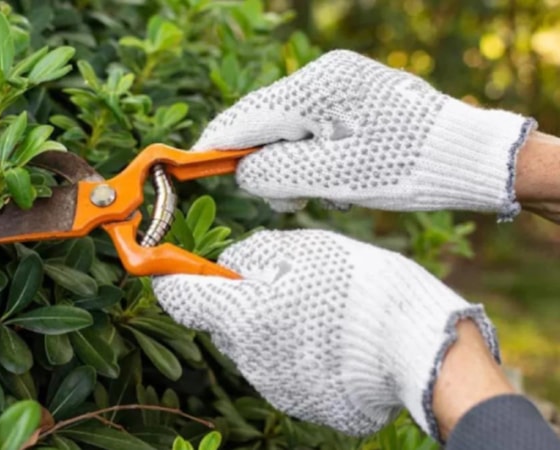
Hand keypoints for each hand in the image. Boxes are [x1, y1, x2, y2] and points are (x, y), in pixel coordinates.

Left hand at [152, 230, 499, 438]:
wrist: (418, 347)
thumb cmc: (361, 287)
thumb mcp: (304, 248)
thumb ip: (253, 254)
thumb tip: (229, 265)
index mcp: (241, 314)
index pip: (178, 297)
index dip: (171, 277)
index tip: (174, 267)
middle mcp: (248, 357)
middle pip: (222, 323)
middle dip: (240, 302)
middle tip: (283, 283)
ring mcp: (273, 386)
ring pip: (254, 347)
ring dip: (270, 328)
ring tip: (321, 313)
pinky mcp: (300, 404)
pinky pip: (283, 372)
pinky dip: (296, 355)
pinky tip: (332, 342)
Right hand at [194, 50, 535, 219]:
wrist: (468, 158)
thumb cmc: (405, 167)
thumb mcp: (335, 176)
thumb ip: (277, 172)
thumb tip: (240, 173)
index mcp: (322, 85)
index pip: (252, 114)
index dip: (218, 141)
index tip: (189, 161)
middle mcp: (327, 75)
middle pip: (266, 118)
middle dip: (260, 160)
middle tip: (276, 199)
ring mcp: (340, 84)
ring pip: (287, 126)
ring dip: (286, 162)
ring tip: (308, 194)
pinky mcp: (351, 98)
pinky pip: (310, 127)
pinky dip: (306, 155)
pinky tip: (325, 178)